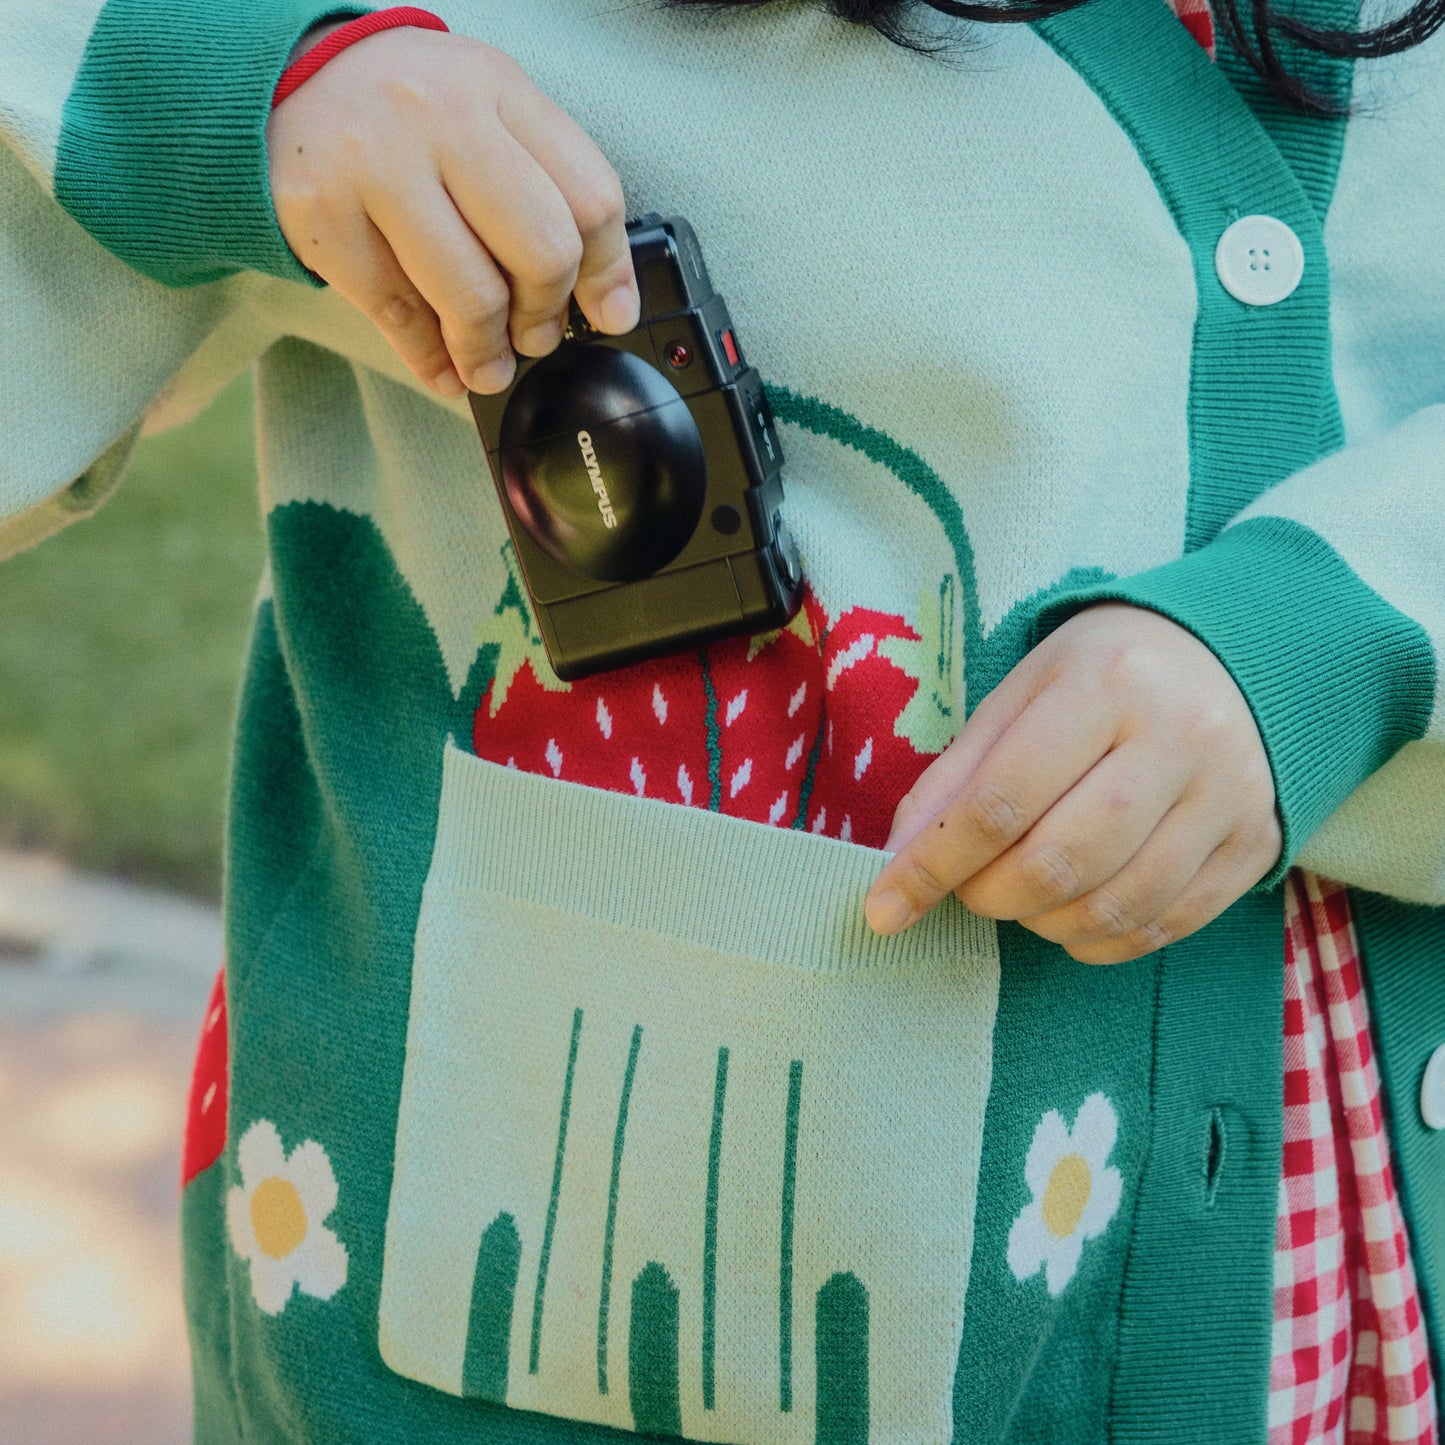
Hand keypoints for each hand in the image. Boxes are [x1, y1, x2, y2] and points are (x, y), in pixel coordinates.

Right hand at [265, 27, 639, 397]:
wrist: (279, 79)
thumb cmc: (400, 113)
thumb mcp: (480, 113)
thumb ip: (541, 184)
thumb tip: (600, 298)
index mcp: (495, 88)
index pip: (589, 196)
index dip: (608, 273)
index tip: (609, 314)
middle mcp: (440, 115)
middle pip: (541, 251)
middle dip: (545, 315)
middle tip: (536, 337)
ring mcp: (376, 161)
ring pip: (471, 295)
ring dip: (487, 352)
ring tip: (488, 364)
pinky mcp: (321, 210)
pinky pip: (398, 313)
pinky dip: (430, 359)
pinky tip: (444, 368)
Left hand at [864, 604, 1282, 961]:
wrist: (1231, 658)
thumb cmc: (1101, 677)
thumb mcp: (1019, 696)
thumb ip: (956, 777)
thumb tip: (897, 862)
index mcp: (1104, 684)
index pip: (1000, 799)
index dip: (933, 864)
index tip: (883, 906)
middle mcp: (1178, 736)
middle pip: (1060, 861)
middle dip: (989, 896)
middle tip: (968, 888)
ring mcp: (1229, 794)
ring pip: (1117, 904)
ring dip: (1042, 924)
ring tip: (1018, 898)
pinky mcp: (1257, 842)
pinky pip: (1168, 925)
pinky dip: (1101, 941)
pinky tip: (1071, 919)